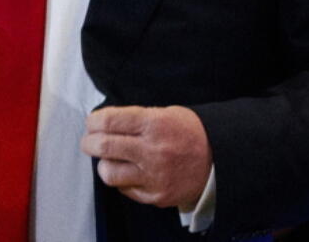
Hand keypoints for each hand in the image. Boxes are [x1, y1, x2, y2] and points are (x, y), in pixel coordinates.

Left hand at [81, 105, 212, 209]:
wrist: (219, 159)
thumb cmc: (191, 132)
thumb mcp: (168, 113)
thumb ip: (137, 118)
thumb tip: (105, 123)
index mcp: (155, 124)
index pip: (110, 121)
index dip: (94, 121)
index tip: (92, 122)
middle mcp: (153, 150)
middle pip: (103, 146)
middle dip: (89, 142)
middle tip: (90, 141)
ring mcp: (154, 176)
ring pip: (109, 173)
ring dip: (104, 165)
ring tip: (109, 159)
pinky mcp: (156, 195)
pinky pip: (124, 189)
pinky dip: (121, 180)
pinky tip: (128, 172)